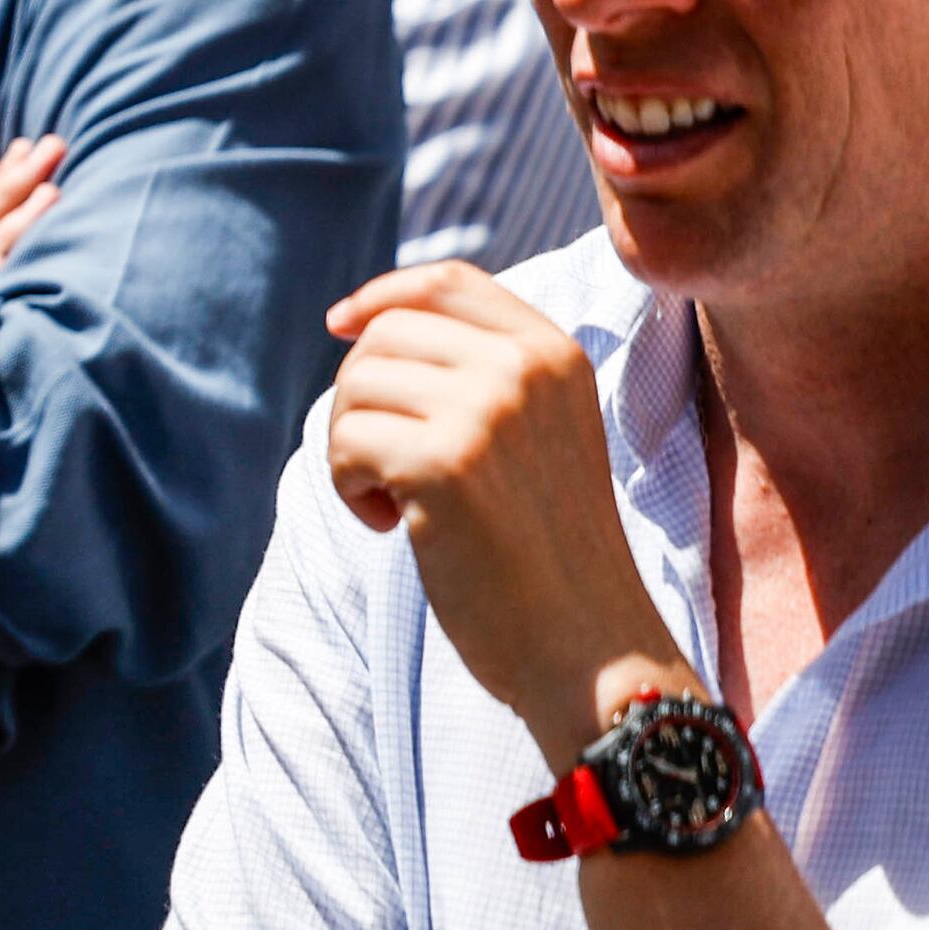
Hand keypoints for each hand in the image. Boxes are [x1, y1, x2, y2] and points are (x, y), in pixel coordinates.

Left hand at [326, 264, 692, 756]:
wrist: (589, 647)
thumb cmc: (549, 555)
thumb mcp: (539, 439)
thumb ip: (483, 378)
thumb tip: (367, 327)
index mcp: (556, 355)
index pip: (449, 281)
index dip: (381, 296)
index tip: (339, 325)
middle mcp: (525, 368)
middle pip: (383, 336)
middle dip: (361, 400)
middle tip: (392, 471)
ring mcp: (487, 410)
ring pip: (354, 388)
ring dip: (353, 451)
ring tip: (400, 504)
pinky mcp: (443, 462)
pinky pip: (344, 445)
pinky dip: (350, 490)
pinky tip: (396, 527)